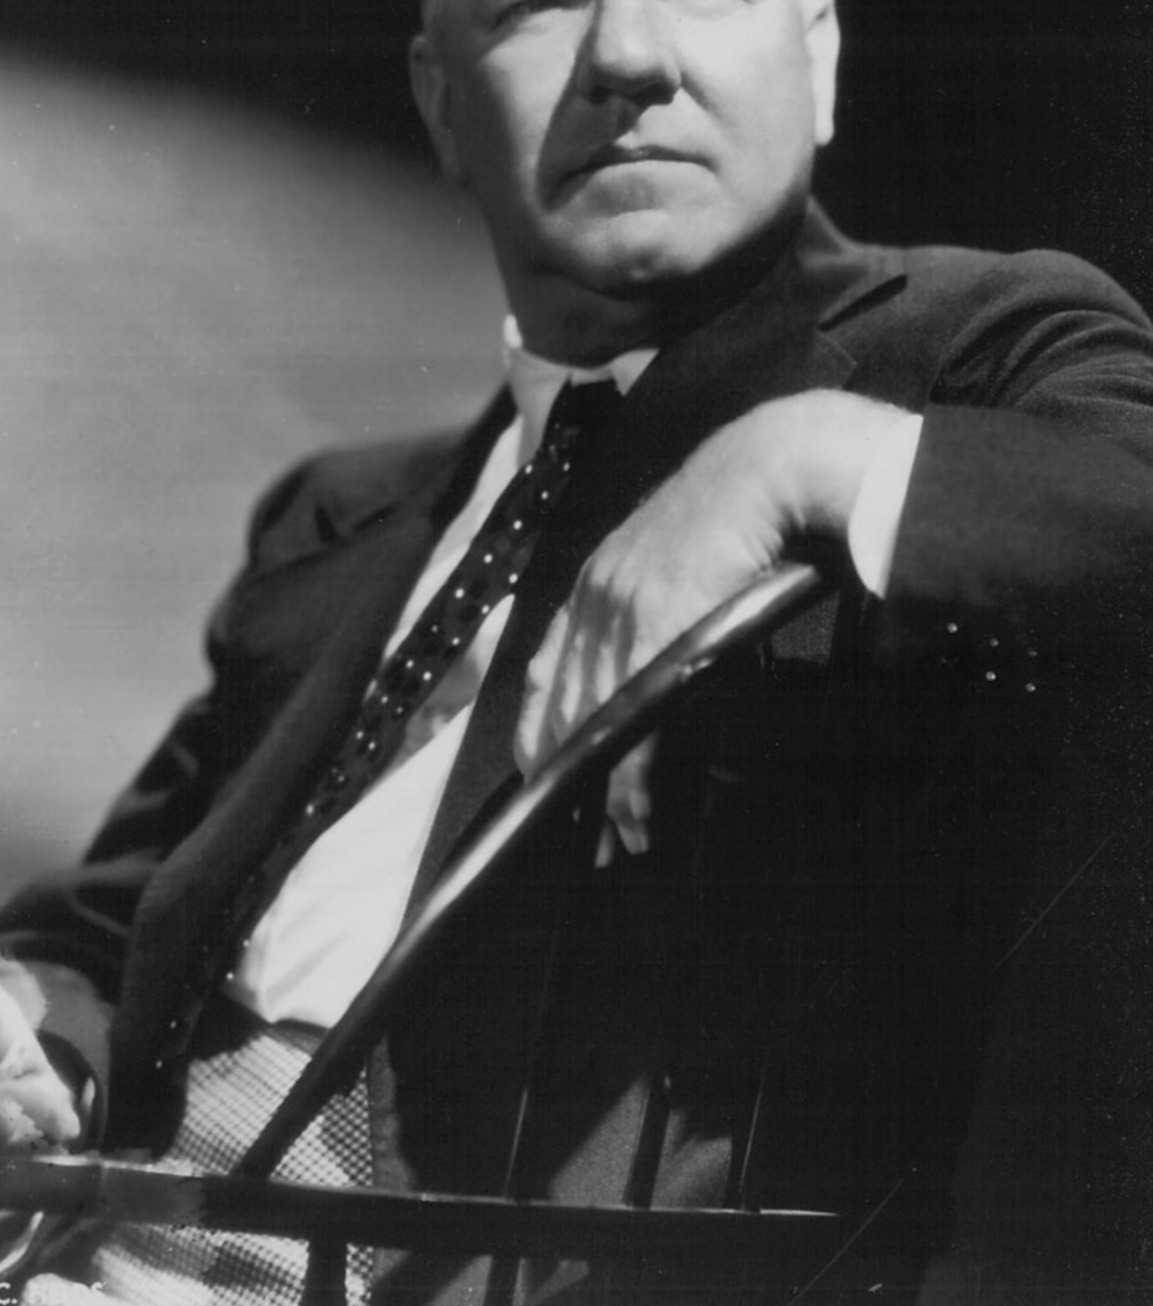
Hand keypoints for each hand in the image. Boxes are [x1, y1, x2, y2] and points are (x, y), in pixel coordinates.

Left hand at [515, 391, 909, 858]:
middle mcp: (596, 596)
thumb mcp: (672, 556)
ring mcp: (623, 608)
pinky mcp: (659, 621)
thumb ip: (650, 602)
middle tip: (584, 831)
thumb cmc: (735, 512)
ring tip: (617, 837)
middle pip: (564, 705)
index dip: (540, 729)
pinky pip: (634, 712)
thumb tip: (660, 652)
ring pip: (595, 718)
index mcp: (595, 582)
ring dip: (604, 788)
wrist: (766, 468)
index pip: (545, 669)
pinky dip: (631, 769)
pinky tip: (635, 805)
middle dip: (567, 774)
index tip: (542, 773)